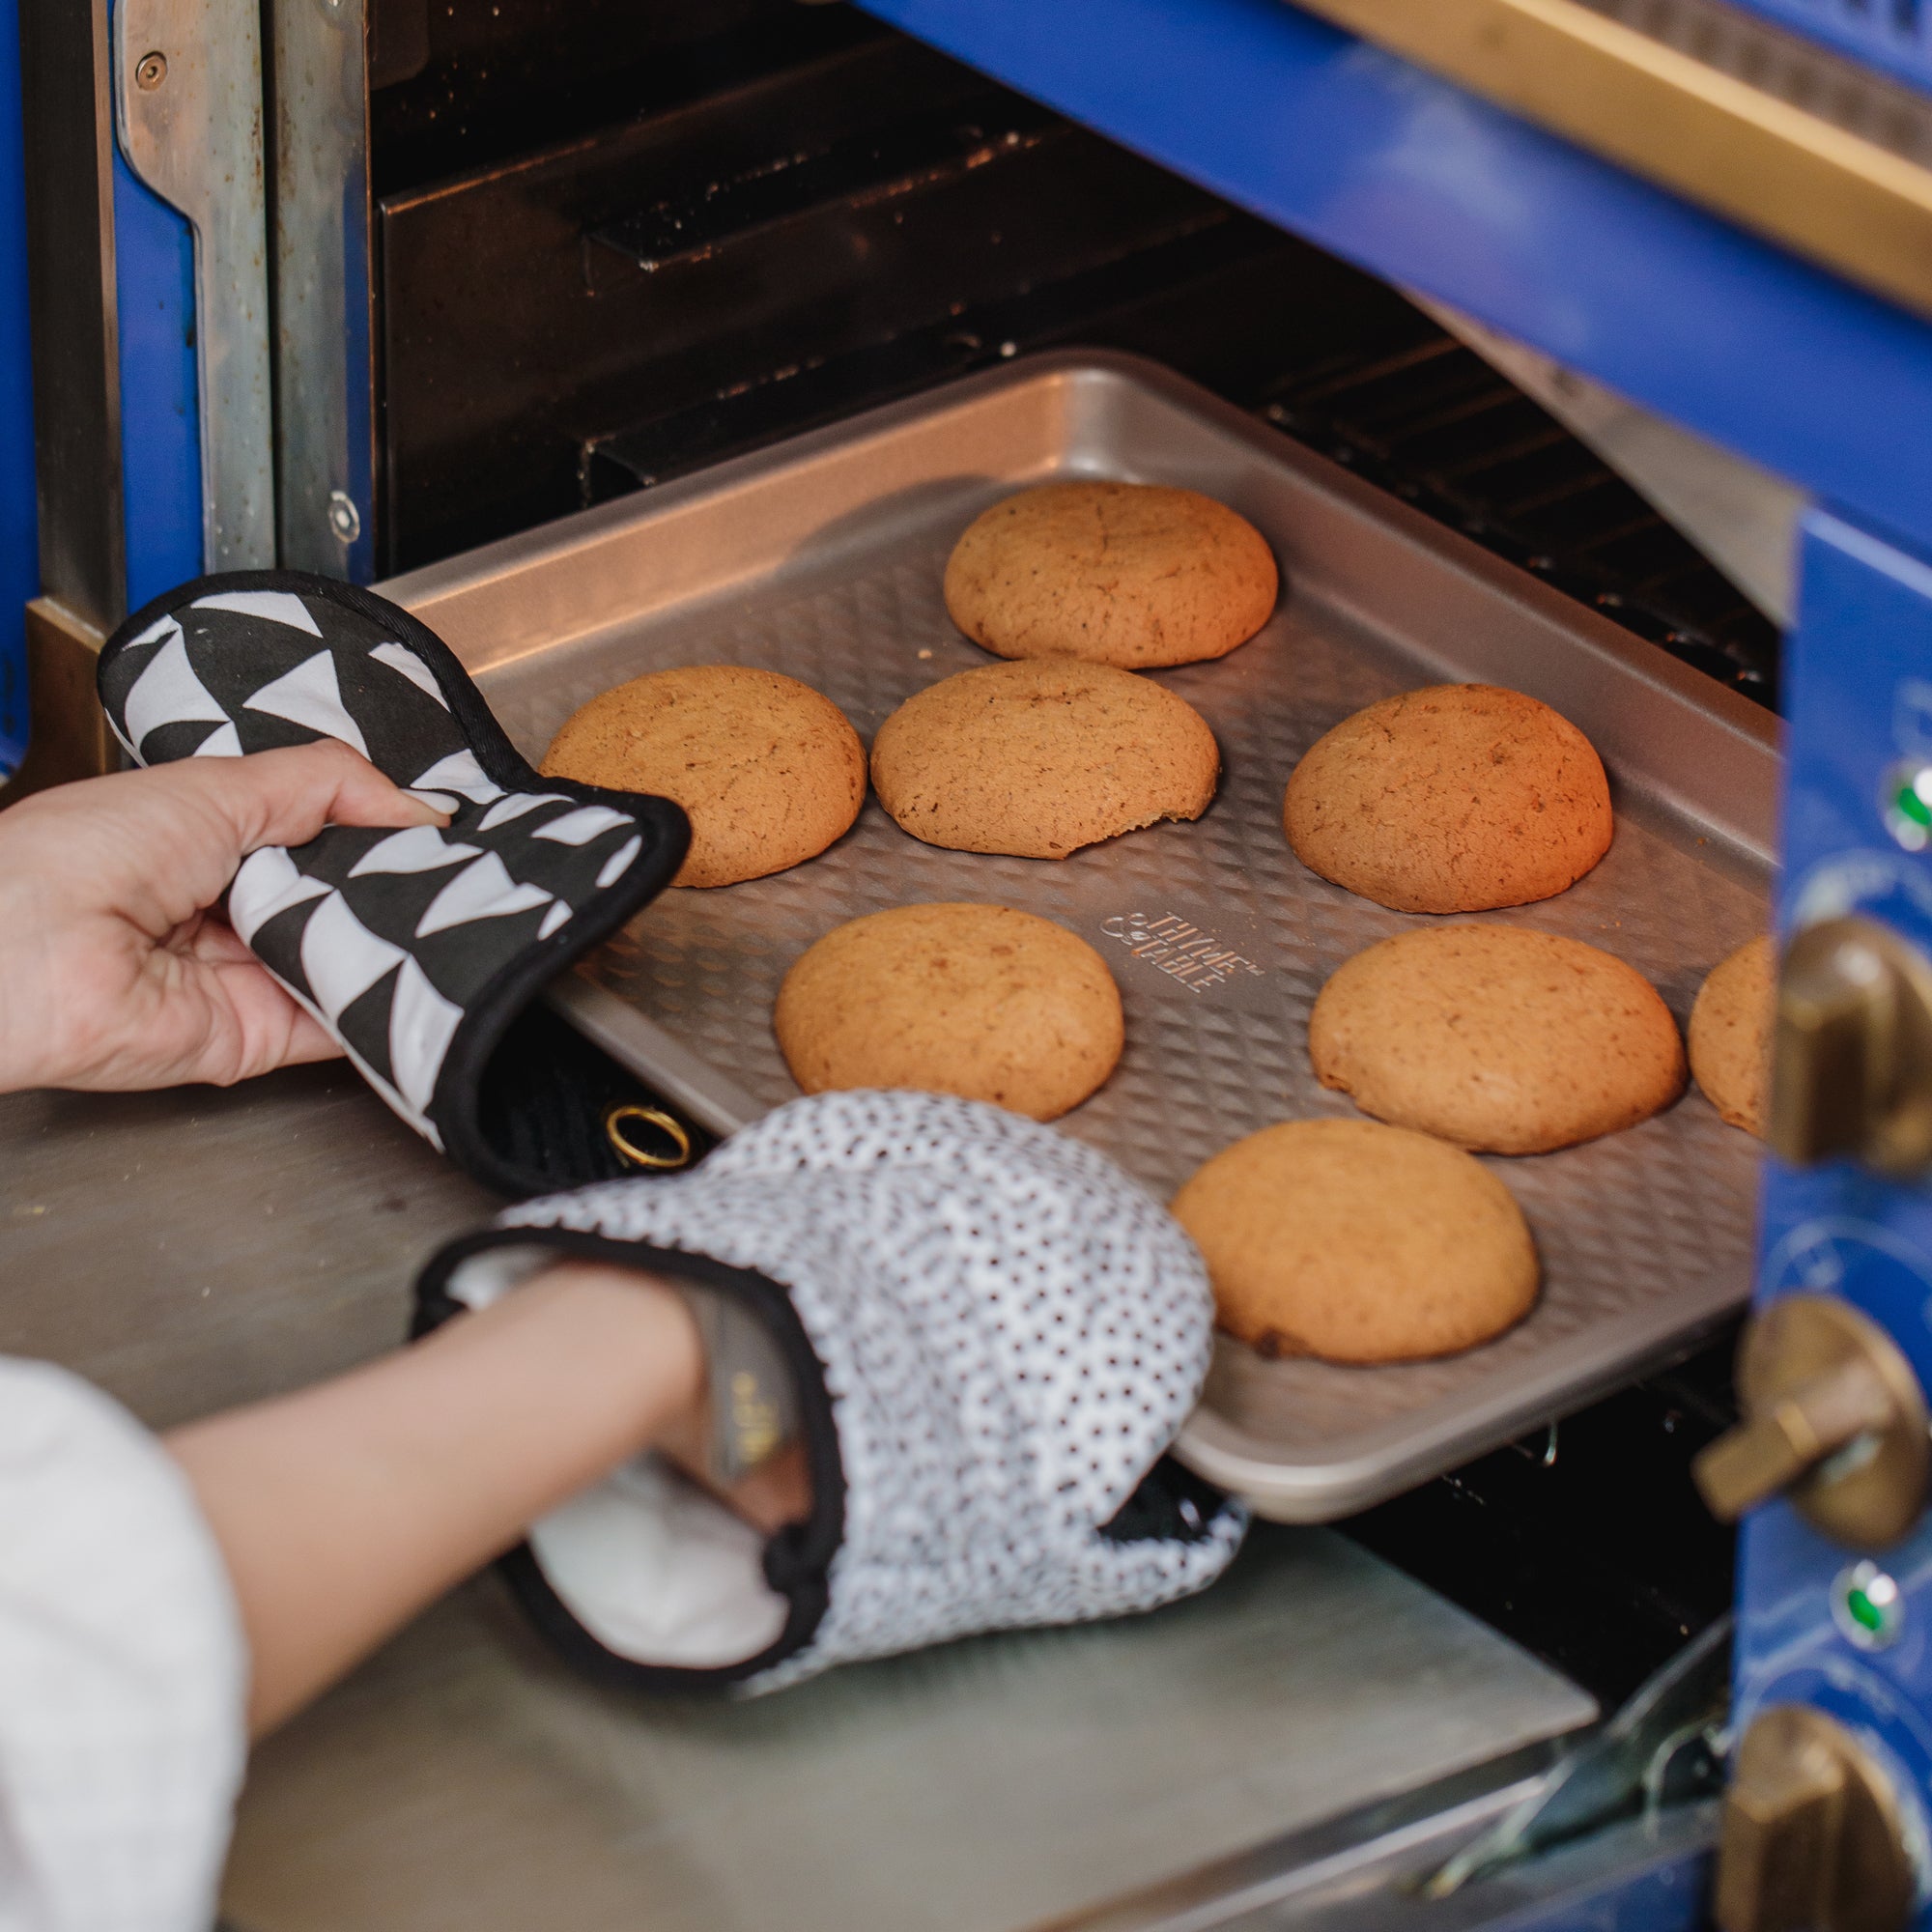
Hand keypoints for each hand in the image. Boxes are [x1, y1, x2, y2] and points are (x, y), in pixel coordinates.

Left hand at [0, 744, 444, 1094]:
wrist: (24, 952)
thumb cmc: (81, 855)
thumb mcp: (220, 785)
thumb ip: (326, 785)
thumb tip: (419, 806)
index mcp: (212, 843)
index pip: (321, 834)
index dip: (378, 826)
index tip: (438, 823)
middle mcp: (231, 912)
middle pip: (344, 898)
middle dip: (398, 880)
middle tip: (456, 865)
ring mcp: (249, 978)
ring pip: (350, 957)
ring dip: (397, 937)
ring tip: (453, 906)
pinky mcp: (260, 1037)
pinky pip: (340, 1021)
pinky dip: (385, 999)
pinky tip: (428, 967)